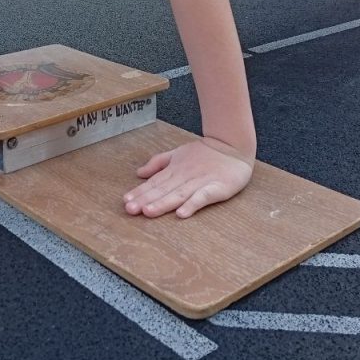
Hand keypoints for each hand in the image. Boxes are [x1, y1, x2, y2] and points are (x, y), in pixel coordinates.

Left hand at [123, 137, 253, 218]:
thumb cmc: (205, 152)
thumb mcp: (178, 153)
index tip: (126, 201)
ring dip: (163, 203)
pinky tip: (182, 214)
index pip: (154, 182)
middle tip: (130, 209)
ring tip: (148, 212)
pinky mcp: (216, 188)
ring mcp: (200, 182)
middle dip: (146, 200)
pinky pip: (203, 197)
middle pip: (163, 190)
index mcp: (175, 169)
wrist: (233, 146)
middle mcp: (184, 176)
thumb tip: (139, 173)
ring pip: (178, 194)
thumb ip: (158, 163)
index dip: (140, 192)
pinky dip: (192, 204)